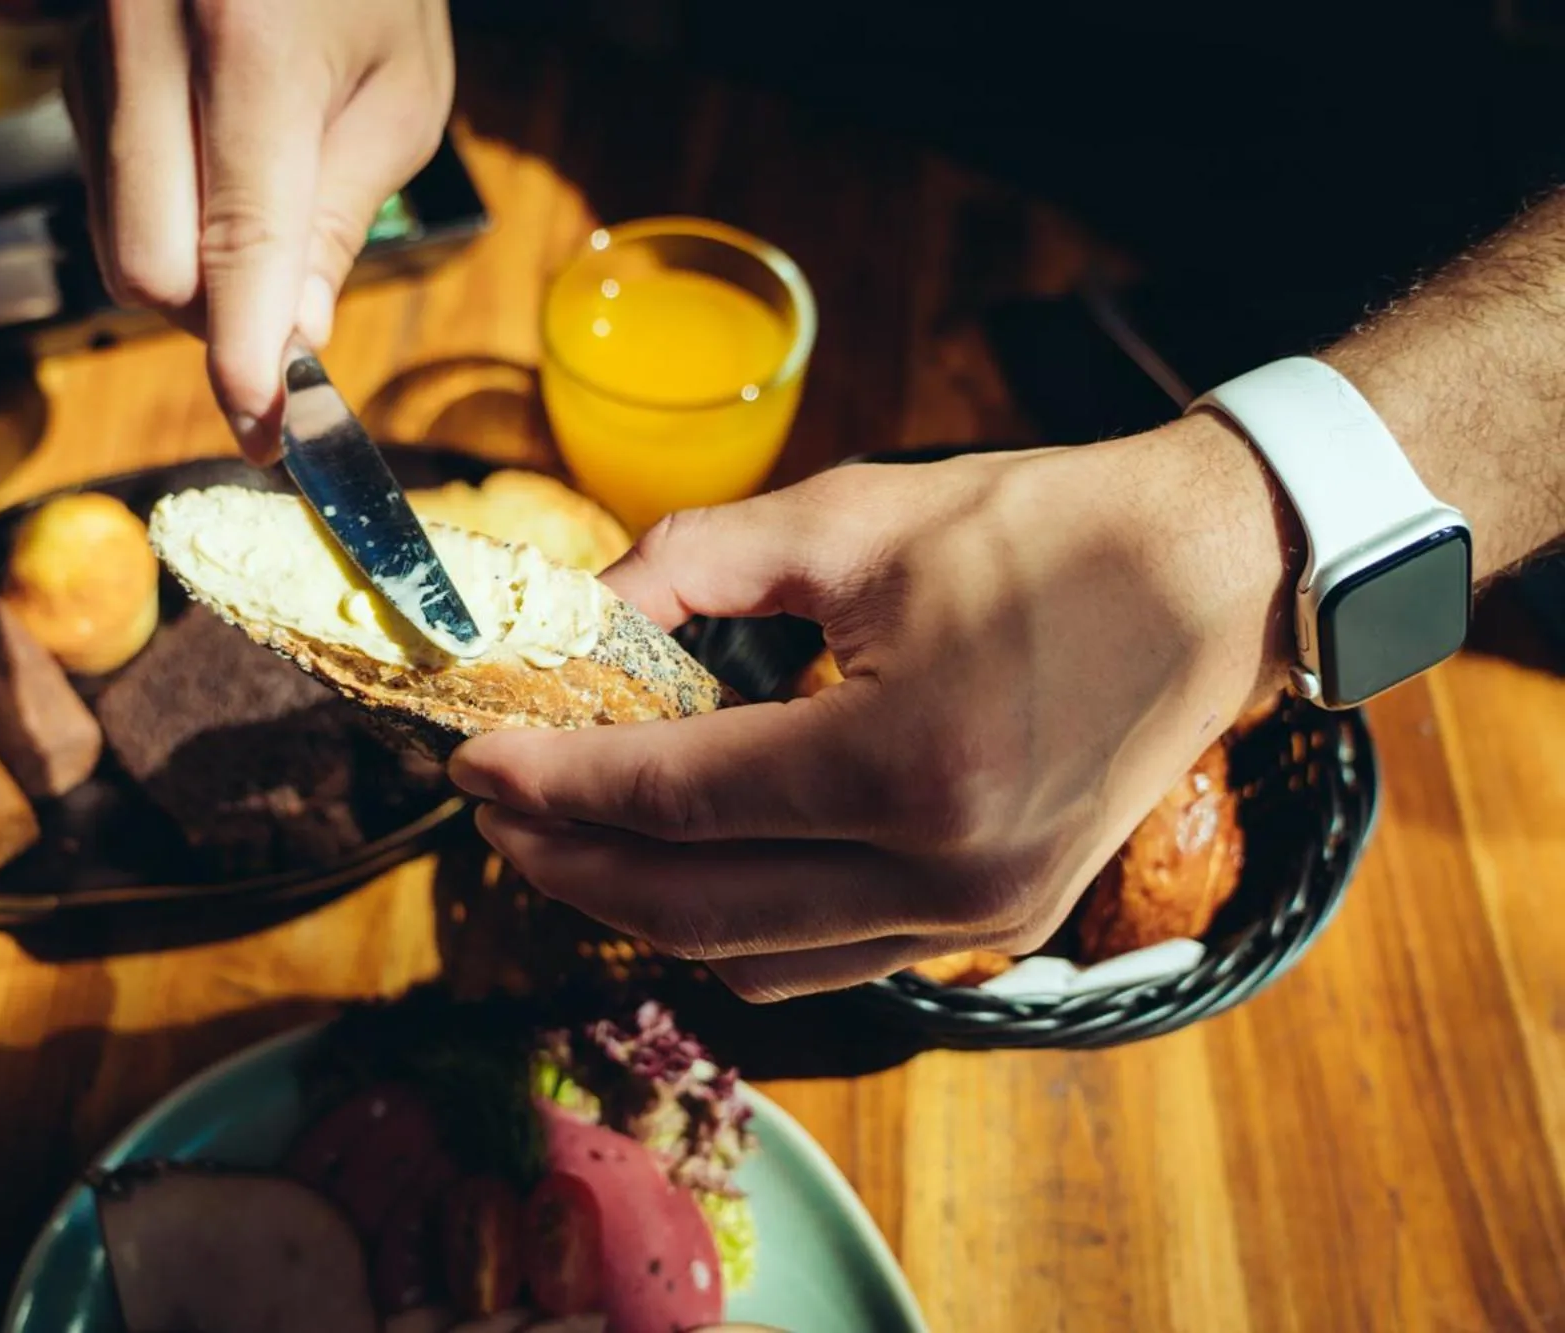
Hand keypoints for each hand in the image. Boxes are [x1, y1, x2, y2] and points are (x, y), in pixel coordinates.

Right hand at [65, 0, 453, 459]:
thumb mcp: (400, 90)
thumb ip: (341, 218)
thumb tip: (292, 339)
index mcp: (246, 41)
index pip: (236, 243)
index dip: (248, 354)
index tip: (263, 430)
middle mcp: (142, 42)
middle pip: (147, 268)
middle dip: (217, 323)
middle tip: (286, 321)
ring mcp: (89, 51)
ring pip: (116, 238)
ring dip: (192, 275)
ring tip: (267, 220)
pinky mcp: (68, 61)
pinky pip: (105, 190)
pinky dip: (164, 221)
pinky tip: (218, 175)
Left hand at [448, 418, 1295, 1000]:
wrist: (1208, 578)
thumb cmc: (1041, 528)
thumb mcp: (851, 517)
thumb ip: (693, 566)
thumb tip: (577, 616)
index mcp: (903, 764)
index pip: (675, 798)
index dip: (555, 782)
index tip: (472, 759)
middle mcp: (941, 872)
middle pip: (693, 906)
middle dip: (571, 861)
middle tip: (495, 810)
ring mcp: (973, 917)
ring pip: (749, 955)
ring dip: (640, 905)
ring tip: (569, 838)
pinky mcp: (990, 925)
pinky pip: (820, 960)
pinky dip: (729, 927)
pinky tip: (679, 870)